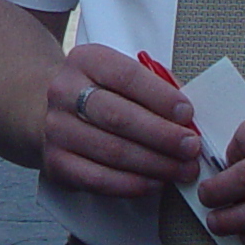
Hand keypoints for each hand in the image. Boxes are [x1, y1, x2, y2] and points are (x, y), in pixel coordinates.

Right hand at [39, 43, 199, 196]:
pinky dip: (133, 184)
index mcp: (85, 61)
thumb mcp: (123, 75)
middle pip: (118, 117)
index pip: (126, 76)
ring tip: (182, 169)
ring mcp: (56, 129)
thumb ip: (156, 87)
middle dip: (162, 135)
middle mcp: (64, 92)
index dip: (160, 97)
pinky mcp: (56, 162)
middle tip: (190, 147)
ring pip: (112, 151)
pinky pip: (99, 179)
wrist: (54, 110)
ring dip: (155, 164)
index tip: (187, 114)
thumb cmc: (102, 93)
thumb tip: (188, 117)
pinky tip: (155, 182)